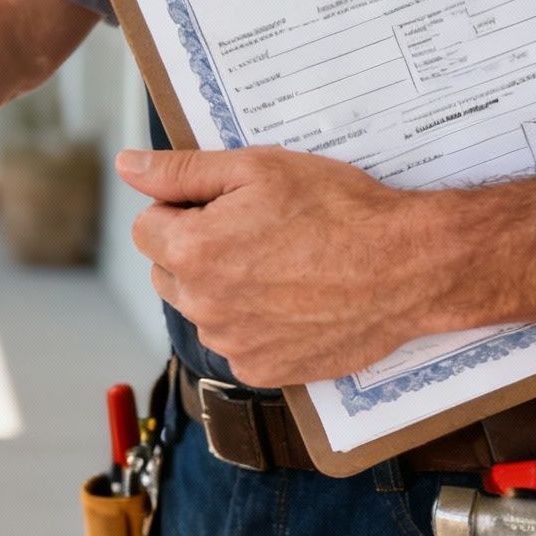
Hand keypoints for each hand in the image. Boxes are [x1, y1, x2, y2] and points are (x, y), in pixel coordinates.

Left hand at [118, 147, 478, 387]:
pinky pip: (236, 342)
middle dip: (195, 249)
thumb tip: (127, 165)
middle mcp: (203, 305)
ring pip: (201, 308)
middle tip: (255, 232)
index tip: (222, 206)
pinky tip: (293, 299)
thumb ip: (181, 170)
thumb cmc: (338, 210)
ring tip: (281, 266)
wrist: (408, 266)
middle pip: (167, 270)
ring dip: (223, 288)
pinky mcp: (262, 370)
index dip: (182, 209)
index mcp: (192, 251)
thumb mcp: (257, 169)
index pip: (147, 227)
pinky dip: (254, 323)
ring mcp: (232, 343)